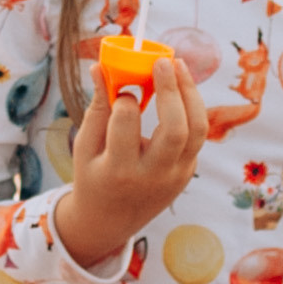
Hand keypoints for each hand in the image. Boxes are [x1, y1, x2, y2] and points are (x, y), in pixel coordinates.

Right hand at [54, 55, 209, 273]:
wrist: (111, 221)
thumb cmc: (93, 177)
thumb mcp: (85, 147)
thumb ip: (96, 108)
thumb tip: (99, 67)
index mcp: (119, 170)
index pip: (126, 124)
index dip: (124, 99)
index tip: (121, 90)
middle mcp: (153, 175)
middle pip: (175, 129)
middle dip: (172, 90)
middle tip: (162, 62)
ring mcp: (176, 176)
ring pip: (197, 130)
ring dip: (191, 93)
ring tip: (178, 66)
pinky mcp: (188, 173)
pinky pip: (197, 135)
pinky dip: (190, 108)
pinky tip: (178, 89)